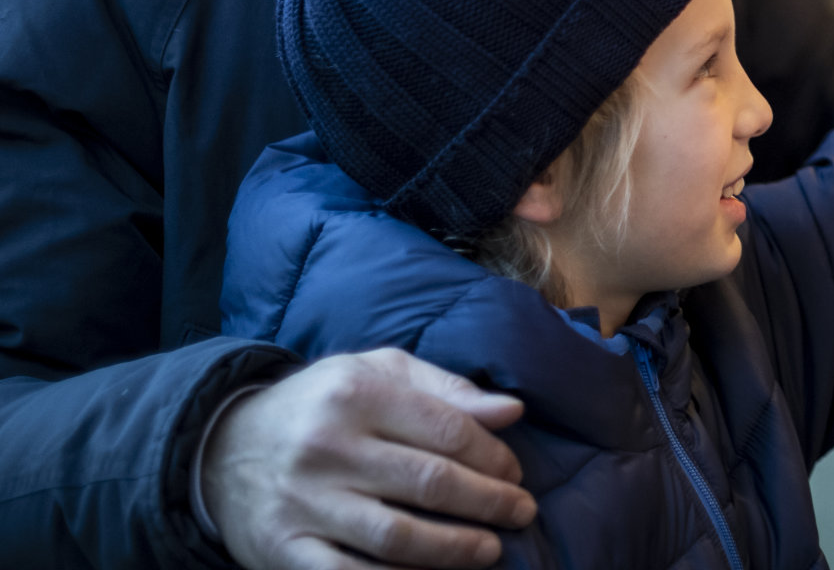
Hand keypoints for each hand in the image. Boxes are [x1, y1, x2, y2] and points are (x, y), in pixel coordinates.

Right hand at [202, 349, 536, 569]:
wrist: (222, 448)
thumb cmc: (322, 405)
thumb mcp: (378, 373)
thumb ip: (446, 389)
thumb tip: (512, 411)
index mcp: (356, 394)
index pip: (446, 430)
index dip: (493, 457)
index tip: (516, 474)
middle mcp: (327, 447)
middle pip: (430, 483)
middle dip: (489, 503)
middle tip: (521, 513)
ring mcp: (303, 503)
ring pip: (398, 536)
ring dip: (455, 549)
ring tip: (491, 550)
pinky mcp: (283, 550)